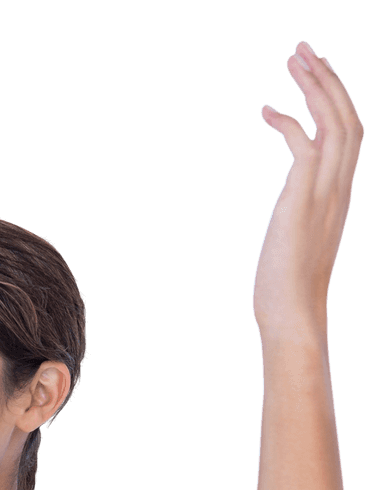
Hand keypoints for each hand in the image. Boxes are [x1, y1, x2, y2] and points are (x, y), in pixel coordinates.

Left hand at [253, 41, 362, 341]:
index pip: (351, 133)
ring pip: (335, 122)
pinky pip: (304, 146)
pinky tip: (266, 112)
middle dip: (327, 78)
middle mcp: (340, 188)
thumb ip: (299, 215)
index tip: (315, 74)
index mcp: (341, 193)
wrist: (291, 312)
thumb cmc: (287, 285)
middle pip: (349, 116)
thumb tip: (290, 213)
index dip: (336, 99)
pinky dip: (288, 123)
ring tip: (293, 59)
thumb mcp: (298, 238)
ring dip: (315, 87)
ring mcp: (325, 193)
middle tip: (302, 50)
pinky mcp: (302, 200)